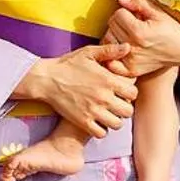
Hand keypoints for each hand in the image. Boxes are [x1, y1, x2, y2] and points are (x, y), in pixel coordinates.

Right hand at [20, 45, 135, 137]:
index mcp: (108, 80)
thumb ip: (110, 51)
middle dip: (125, 108)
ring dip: (115, 120)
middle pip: (128, 111)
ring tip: (108, 114)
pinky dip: (101, 129)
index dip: (130, 93)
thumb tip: (127, 47)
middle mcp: (103, 97)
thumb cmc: (68, 64)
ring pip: (117, 124)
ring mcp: (93, 111)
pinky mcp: (82, 121)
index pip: (133, 93)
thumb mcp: (89, 53)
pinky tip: (97, 121)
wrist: (46, 79)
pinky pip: (101, 133)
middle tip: (117, 104)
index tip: (123, 92)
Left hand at [107, 0, 179, 78]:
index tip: (136, 14)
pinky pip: (110, 60)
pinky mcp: (131, 70)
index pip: (118, 14)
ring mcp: (131, 60)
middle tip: (132, 23)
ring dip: (115, 34)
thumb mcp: (159, 13)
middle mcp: (132, 47)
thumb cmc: (173, 30)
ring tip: (128, 34)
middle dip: (120, 21)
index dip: (126, 11)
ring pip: (108, 40)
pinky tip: (121, 48)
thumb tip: (121, 1)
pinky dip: (113, 53)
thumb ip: (139, 4)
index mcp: (139, 31)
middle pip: (111, 26)